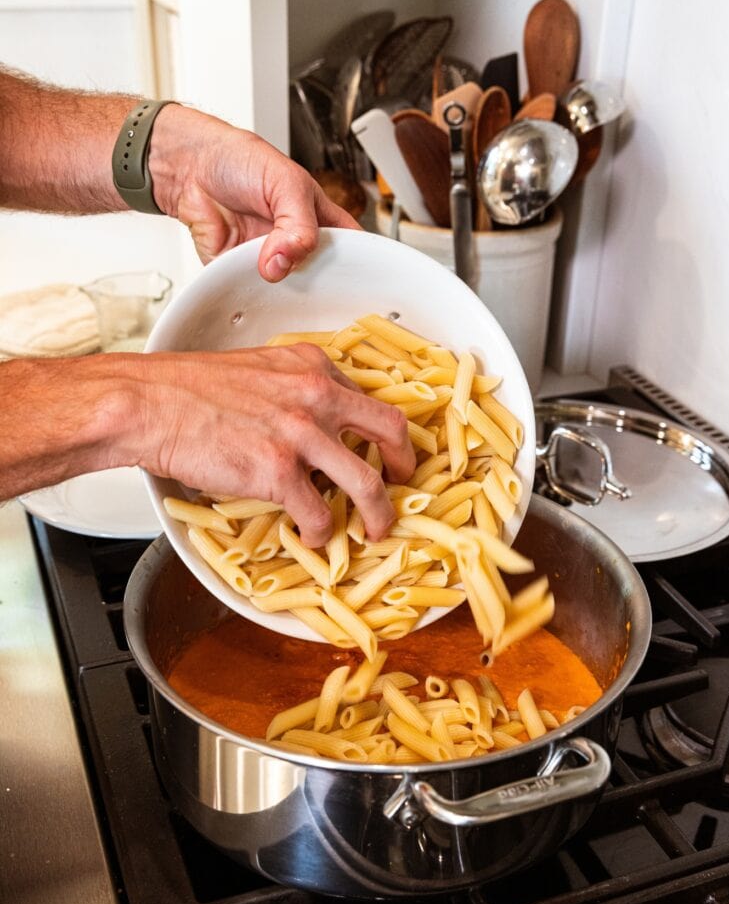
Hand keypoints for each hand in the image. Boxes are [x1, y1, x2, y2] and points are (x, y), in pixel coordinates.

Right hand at [134, 343, 415, 546]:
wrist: (149, 403)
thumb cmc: (187, 388)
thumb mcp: (256, 369)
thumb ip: (292, 387)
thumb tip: (310, 419)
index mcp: (311, 367)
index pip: (368, 398)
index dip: (383, 430)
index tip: (384, 449)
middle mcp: (316, 396)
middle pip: (390, 432)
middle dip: (405, 464)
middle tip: (402, 484)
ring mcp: (300, 435)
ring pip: (367, 484)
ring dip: (378, 514)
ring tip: (374, 529)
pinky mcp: (278, 473)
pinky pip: (318, 514)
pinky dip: (320, 532)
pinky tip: (311, 536)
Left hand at [149, 104, 359, 278]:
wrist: (189, 167)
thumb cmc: (239, 160)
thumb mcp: (285, 182)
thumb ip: (298, 224)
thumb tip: (286, 261)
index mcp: (319, 219)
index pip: (351, 249)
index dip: (361, 266)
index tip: (358, 279)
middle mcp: (297, 243)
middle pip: (321, 277)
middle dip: (316, 281)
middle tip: (306, 271)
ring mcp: (270, 260)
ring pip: (287, 289)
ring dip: (280, 284)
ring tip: (270, 264)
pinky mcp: (239, 272)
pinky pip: (250, 290)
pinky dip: (250, 287)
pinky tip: (249, 272)